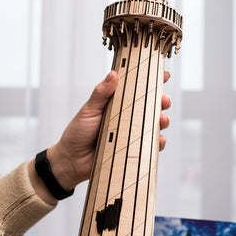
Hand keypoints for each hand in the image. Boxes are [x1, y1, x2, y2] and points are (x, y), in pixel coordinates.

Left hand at [29, 70, 170, 203]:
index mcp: (117, 104)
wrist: (71, 161)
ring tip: (162, 120)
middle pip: (150, 107)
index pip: (136, 90)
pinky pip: (150, 147)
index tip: (163, 74)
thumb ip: (101, 93)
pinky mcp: (132, 150)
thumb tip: (113, 74)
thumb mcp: (88, 110)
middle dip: (162, 102)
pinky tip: (159, 140)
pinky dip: (158, 143)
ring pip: (153, 126)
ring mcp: (130, 134)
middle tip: (165, 100)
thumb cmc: (77, 133)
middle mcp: (126, 118)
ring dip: (162, 121)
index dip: (151, 82)